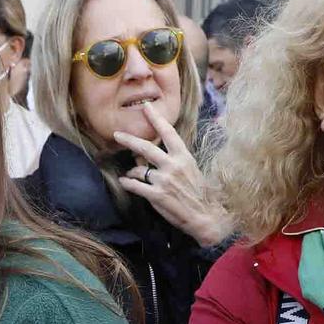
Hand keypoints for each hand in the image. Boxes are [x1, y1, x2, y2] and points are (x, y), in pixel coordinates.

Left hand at [114, 99, 230, 247]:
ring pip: (139, 169)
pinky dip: (128, 183)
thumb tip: (152, 153)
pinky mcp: (157, 195)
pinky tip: (125, 182)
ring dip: (132, 170)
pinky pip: (135, 185)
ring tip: (131, 174)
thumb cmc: (199, 193)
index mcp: (184, 156)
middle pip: (146, 147)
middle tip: (117, 134)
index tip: (146, 107)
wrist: (206, 216)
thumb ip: (173, 159)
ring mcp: (164, 180)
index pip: (168, 133)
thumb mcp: (190, 170)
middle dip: (129, 140)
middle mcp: (173, 165)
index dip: (156, 119)